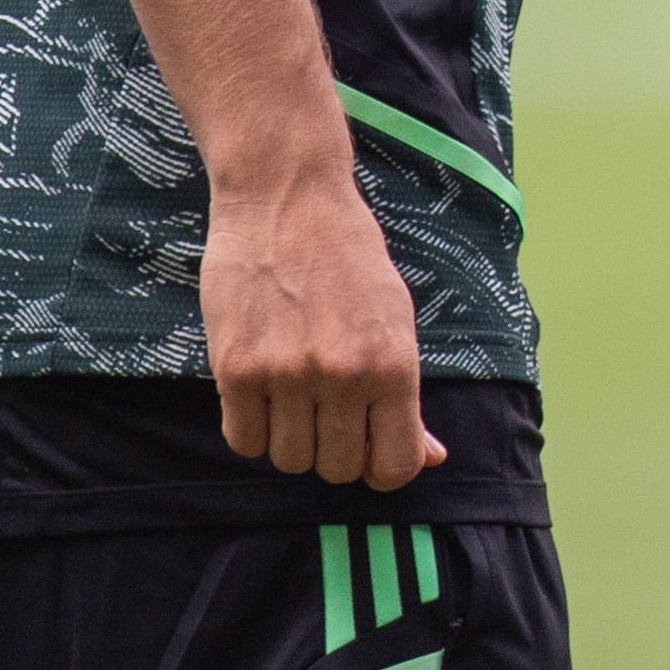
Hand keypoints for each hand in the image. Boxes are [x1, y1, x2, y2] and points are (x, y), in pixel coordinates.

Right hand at [201, 161, 445, 489]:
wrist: (288, 200)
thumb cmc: (349, 259)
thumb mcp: (396, 319)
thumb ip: (409, 396)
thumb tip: (432, 458)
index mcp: (395, 363)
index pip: (396, 465)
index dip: (383, 469)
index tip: (371, 451)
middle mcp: (345, 375)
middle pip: (339, 469)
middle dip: (336, 450)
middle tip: (329, 411)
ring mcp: (288, 375)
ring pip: (290, 460)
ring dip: (292, 438)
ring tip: (295, 392)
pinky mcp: (237, 369)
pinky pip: (245, 442)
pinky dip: (253, 427)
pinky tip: (262, 390)